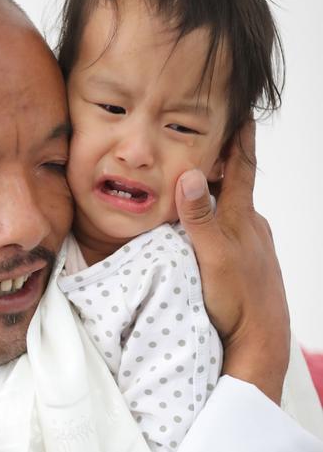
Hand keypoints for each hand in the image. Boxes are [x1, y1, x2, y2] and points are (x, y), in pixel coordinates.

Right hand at [175, 120, 288, 403]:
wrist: (261, 341)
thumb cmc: (239, 300)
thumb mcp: (213, 257)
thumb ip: (200, 217)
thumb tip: (191, 174)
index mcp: (242, 218)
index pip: (240, 168)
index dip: (238, 138)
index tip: (238, 111)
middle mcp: (250, 226)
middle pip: (235, 185)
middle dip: (220, 162)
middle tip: (203, 141)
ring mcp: (251, 246)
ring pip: (232, 209)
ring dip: (216, 193)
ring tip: (197, 183)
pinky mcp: (247, 265)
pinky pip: (231, 231)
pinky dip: (218, 220)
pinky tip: (207, 231)